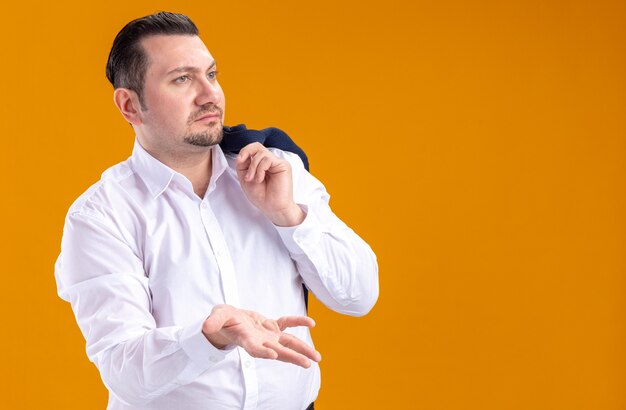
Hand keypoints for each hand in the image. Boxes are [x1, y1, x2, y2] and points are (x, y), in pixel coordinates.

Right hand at [202, 304, 321, 367]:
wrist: (229, 321)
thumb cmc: (222, 320)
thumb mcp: (216, 317)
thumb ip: (213, 321)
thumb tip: (206, 326)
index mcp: (246, 340)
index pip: (255, 349)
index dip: (263, 352)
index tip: (274, 356)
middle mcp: (260, 341)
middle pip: (278, 351)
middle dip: (293, 357)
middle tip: (308, 364)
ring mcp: (268, 335)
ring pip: (287, 342)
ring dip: (302, 349)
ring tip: (317, 357)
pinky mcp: (272, 326)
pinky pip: (288, 324)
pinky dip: (299, 323)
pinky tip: (311, 323)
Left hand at [236, 143, 304, 225]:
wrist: (272, 208)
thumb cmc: (261, 196)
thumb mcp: (245, 178)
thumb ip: (243, 165)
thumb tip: (243, 154)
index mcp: (261, 164)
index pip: (253, 149)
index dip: (244, 152)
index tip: (239, 161)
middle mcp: (270, 161)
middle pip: (257, 146)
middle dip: (246, 152)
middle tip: (241, 162)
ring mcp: (277, 163)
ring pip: (261, 153)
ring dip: (253, 167)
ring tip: (253, 179)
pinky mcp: (283, 165)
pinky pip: (267, 159)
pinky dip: (260, 169)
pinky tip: (260, 179)